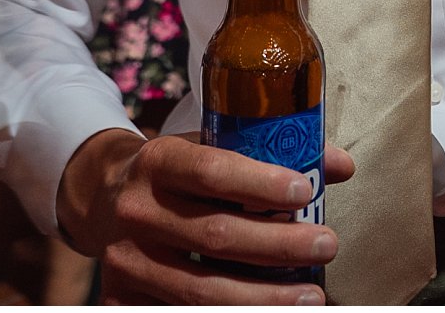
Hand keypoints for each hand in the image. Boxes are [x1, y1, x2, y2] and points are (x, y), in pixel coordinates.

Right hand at [59, 129, 355, 304]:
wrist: (104, 200)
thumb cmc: (177, 175)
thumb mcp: (210, 149)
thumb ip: (270, 154)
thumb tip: (340, 165)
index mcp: (158, 161)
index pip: (211, 171)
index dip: (260, 183)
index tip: (306, 191)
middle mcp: (137, 210)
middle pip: (215, 235)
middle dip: (279, 246)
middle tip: (327, 246)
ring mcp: (126, 260)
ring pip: (202, 288)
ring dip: (264, 297)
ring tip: (311, 296)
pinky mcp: (122, 298)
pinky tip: (268, 311)